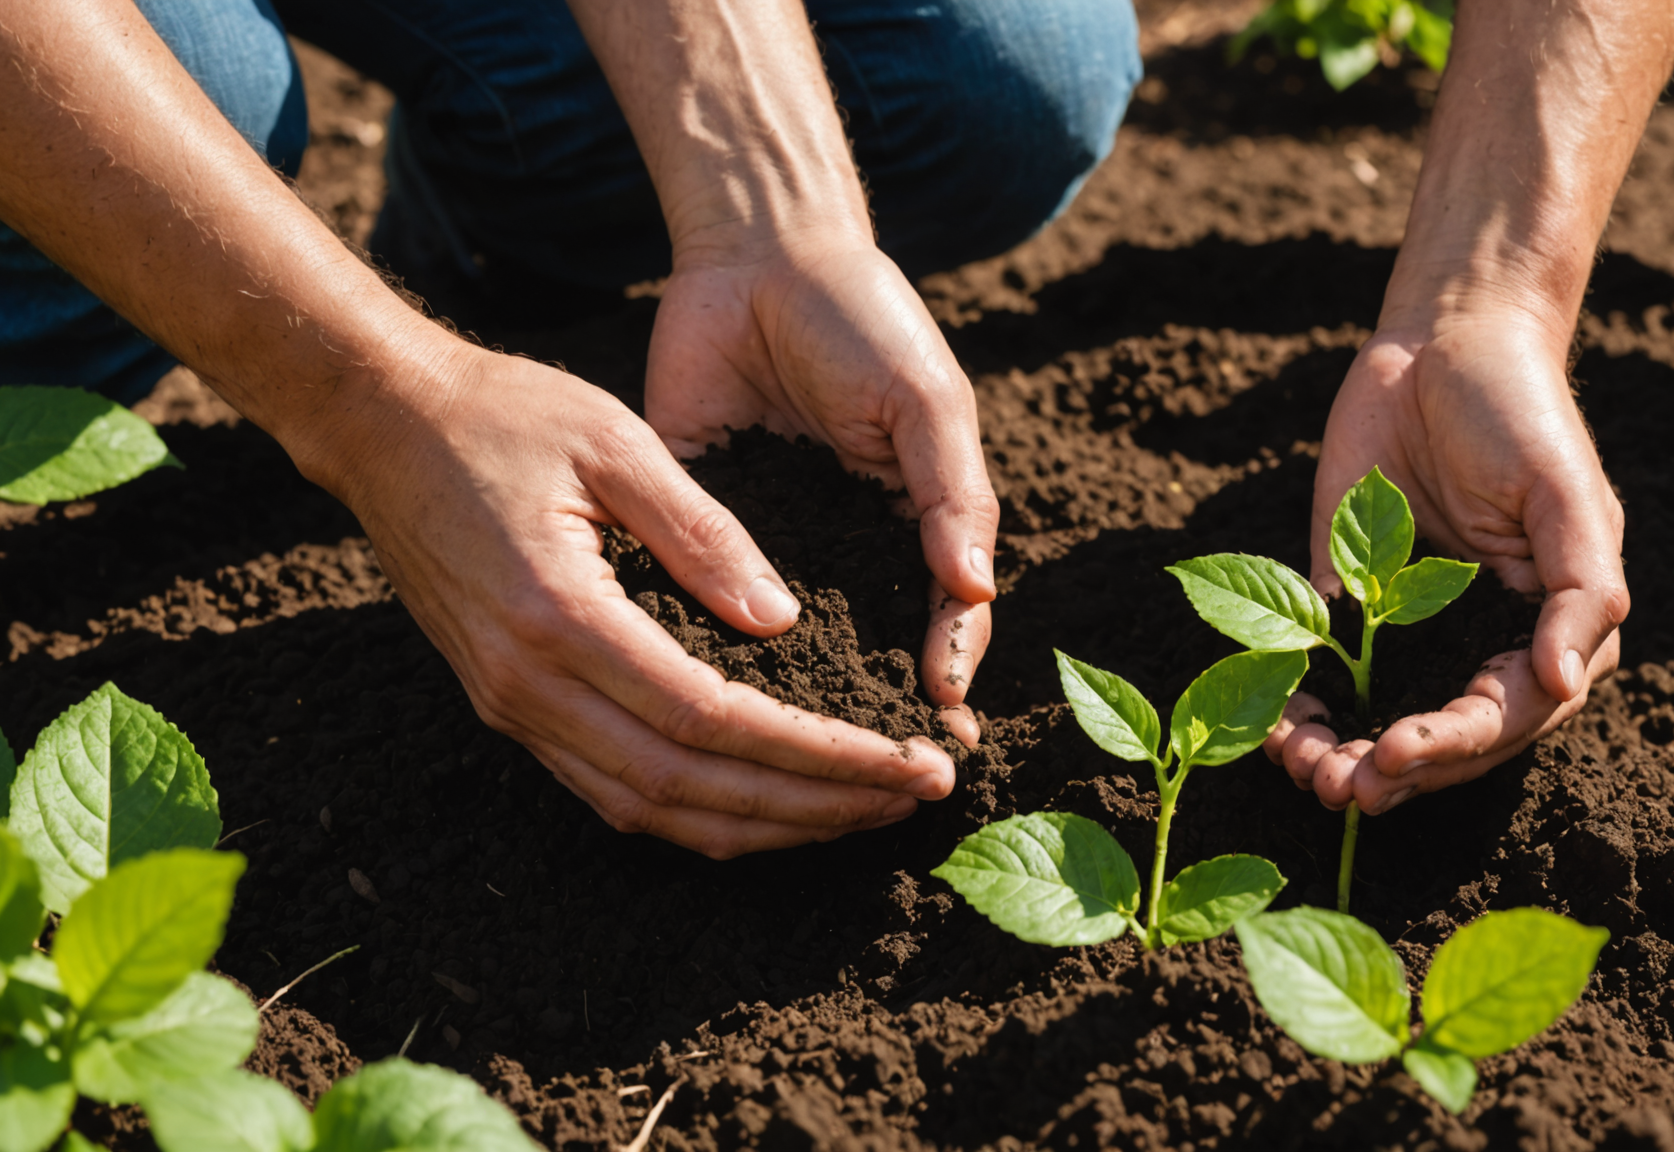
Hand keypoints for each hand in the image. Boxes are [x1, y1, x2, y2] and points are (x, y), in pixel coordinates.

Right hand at [326, 341, 957, 857]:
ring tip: (860, 811)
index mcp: (560, 614)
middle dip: (812, 807)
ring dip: (762, 823)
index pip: (713, 721)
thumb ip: (704, 533)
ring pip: (650, 810)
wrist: (381, 424)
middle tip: (910, 799)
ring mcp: (511, 707)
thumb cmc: (503, 414)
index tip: (905, 760)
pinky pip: (613, 790)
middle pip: (690, 789)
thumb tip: (782, 622)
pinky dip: (699, 810)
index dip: (818, 755)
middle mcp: (528, 685)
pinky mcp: (509, 707)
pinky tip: (770, 799)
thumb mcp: (618, 442)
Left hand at [642, 232, 999, 743]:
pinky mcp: (699, 522)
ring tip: (797, 758)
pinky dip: (710, 637)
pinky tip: (705, 686)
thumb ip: (950, 491)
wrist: (756, 254)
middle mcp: (843, 547)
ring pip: (787, 635)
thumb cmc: (863, 319)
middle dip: (872, 706)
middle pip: (866, 645)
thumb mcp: (924, 400)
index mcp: (911, 522)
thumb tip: (974, 589)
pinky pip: (704, 591)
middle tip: (880, 773)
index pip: (943, 615)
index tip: (943, 722)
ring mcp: (772, 541)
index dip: (949, 669)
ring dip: (793, 692)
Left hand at [1264, 311, 1627, 813]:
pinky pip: (1320, 671)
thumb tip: (1565, 684)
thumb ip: (1580, 593)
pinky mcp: (1345, 596)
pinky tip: (1275, 729)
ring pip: (1380, 718)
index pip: (1505, 716)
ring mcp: (1410, 626)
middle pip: (1441, 737)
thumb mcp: (1566, 497)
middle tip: (1340, 791)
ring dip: (1343, 755)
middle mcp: (1479, 641)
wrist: (1444, 338)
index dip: (1453, 744)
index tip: (1396, 753)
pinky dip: (1298, 706)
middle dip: (1393, 772)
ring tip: (1304, 772)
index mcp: (1548, 630)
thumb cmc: (1523, 414)